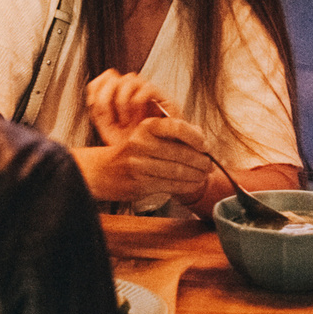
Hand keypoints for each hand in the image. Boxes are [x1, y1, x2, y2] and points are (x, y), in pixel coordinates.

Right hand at [81, 76, 213, 203]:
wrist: (103, 171)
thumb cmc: (132, 152)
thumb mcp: (149, 135)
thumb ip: (174, 133)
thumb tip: (201, 136)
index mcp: (146, 127)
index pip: (177, 127)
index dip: (196, 138)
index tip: (205, 146)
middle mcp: (141, 144)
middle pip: (181, 153)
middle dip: (201, 162)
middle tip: (209, 166)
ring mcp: (139, 165)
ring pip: (178, 171)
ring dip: (196, 176)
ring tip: (203, 176)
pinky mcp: (140, 184)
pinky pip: (171, 185)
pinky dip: (186, 186)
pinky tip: (192, 184)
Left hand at [85, 69, 172, 145]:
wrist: (158, 160)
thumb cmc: (135, 147)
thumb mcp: (110, 130)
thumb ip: (99, 112)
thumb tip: (93, 97)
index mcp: (121, 95)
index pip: (105, 78)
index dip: (96, 89)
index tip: (93, 107)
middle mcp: (135, 91)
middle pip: (112, 76)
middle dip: (105, 98)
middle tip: (110, 119)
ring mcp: (150, 93)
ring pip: (129, 79)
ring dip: (122, 101)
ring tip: (126, 122)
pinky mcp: (166, 99)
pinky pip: (147, 88)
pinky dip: (138, 102)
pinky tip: (138, 120)